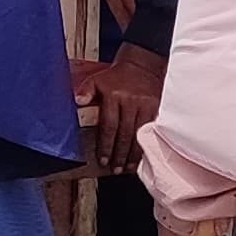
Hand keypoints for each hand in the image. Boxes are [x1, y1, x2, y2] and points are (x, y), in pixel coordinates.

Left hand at [87, 43, 165, 168]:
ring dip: (133, 154)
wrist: (142, 65)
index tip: (103, 160)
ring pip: (139, 134)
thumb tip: (78, 101)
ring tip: (127, 168)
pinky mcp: (157, 107)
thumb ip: (86, 91)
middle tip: (115, 169)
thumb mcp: (97, 79)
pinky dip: (147, 144)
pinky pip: (151, 129)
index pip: (109, 126)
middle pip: (124, 134)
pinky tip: (142, 156)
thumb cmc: (117, 77)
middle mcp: (131, 101)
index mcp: (114, 96)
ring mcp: (146, 105)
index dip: (106, 146)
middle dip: (119, 155)